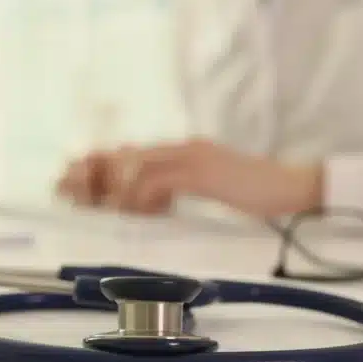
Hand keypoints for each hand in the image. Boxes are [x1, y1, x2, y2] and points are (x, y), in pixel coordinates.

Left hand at [55, 139, 323, 217]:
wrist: (295, 188)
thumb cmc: (258, 196)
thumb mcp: (211, 191)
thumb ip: (180, 190)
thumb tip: (151, 203)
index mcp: (184, 151)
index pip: (133, 153)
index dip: (101, 166)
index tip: (75, 182)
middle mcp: (184, 148)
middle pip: (125, 154)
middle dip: (94, 173)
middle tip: (67, 189)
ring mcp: (193, 157)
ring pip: (136, 166)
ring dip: (115, 189)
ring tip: (107, 210)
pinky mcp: (203, 173)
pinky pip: (158, 181)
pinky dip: (142, 197)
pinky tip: (140, 213)